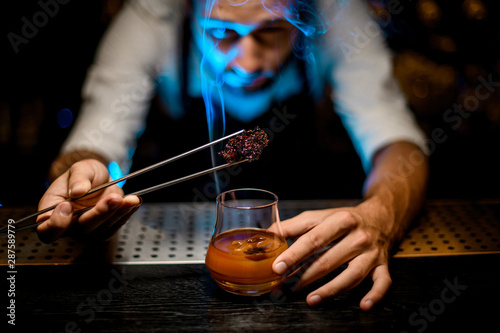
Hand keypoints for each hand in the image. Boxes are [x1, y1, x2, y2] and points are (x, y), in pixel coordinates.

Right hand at [36, 159, 140, 242]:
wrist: (100, 178)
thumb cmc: (84, 175)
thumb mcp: (79, 169)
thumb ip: (77, 178)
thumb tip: (77, 191)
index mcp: (52, 214)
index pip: (47, 231)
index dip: (56, 223)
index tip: (66, 206)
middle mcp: (70, 227)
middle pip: (81, 230)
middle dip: (99, 214)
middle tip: (113, 199)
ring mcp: (89, 231)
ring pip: (102, 229)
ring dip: (117, 213)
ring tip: (130, 199)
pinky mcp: (106, 229)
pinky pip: (116, 225)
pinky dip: (127, 213)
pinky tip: (133, 201)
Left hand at [272, 201, 392, 310]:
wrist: (381, 216)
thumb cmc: (345, 219)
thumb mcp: (320, 216)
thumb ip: (293, 226)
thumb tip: (268, 236)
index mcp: (340, 221)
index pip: (313, 239)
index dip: (294, 255)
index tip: (278, 267)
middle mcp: (357, 237)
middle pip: (328, 260)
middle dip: (304, 276)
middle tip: (285, 288)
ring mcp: (372, 253)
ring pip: (351, 275)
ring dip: (330, 290)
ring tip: (310, 299)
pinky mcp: (383, 265)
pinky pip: (383, 283)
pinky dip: (375, 295)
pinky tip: (363, 305)